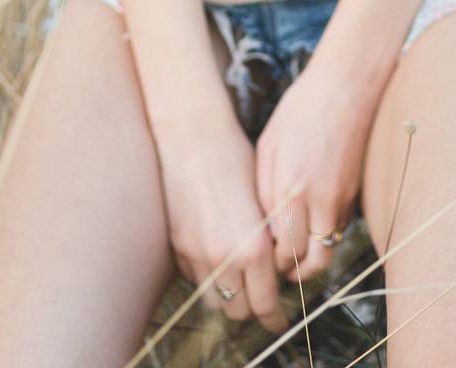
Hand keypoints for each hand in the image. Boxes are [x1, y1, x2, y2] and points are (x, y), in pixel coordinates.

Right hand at [155, 105, 290, 335]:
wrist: (191, 134)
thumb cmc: (233, 156)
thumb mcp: (262, 199)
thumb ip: (266, 239)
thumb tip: (273, 264)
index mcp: (253, 246)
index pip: (265, 303)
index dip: (274, 317)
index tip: (279, 321)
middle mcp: (223, 257)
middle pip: (239, 310)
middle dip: (251, 308)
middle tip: (260, 297)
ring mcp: (195, 253)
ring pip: (214, 300)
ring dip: (227, 295)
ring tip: (237, 281)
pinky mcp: (176, 245)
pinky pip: (193, 277)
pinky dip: (206, 276)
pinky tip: (215, 256)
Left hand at [255, 52, 371, 281]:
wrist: (346, 87)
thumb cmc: (300, 111)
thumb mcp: (268, 147)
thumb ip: (264, 192)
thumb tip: (264, 229)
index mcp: (291, 189)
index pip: (282, 251)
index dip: (271, 262)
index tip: (260, 258)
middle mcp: (320, 201)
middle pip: (312, 263)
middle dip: (294, 272)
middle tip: (279, 267)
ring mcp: (342, 199)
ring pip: (329, 249)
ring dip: (312, 257)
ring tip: (293, 250)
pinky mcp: (356, 193)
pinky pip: (339, 227)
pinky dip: (325, 233)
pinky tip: (310, 220)